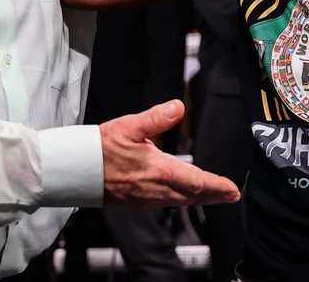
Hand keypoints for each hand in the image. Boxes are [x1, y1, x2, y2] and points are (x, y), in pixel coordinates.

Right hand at [99, 100, 239, 206]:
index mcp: (159, 171)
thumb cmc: (99, 148)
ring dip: (199, 198)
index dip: (217, 187)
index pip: (197, 182)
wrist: (75, 171)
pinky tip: (183, 194)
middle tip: (231, 195)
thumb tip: (178, 107)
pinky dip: (182, 198)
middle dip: (214, 195)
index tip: (233, 190)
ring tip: (214, 195)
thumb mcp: (129, 126)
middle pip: (192, 196)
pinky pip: (166, 201)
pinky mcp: (136, 200)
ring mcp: (146, 198)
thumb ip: (156, 118)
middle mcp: (156, 189)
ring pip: (180, 200)